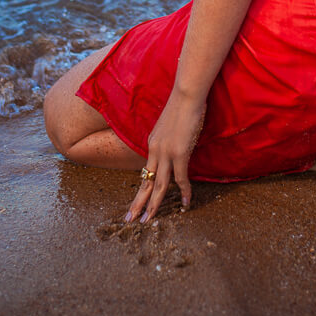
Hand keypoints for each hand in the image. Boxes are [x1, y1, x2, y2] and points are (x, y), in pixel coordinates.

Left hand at [123, 89, 205, 223]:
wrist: (186, 94)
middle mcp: (155, 150)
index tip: (137, 201)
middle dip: (138, 202)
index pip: (146, 171)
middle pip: (145, 181)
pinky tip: (186, 203)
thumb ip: (170, 138)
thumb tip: (176, 146)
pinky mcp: (179, 153)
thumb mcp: (171, 125)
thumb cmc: (182, 106)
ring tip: (147, 221)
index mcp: (152, 143)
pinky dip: (184, 192)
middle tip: (130, 220)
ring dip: (153, 204)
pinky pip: (181, 178)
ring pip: (158, 185)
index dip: (143, 188)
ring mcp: (166, 152)